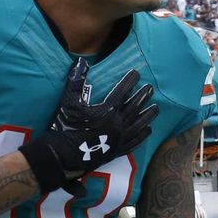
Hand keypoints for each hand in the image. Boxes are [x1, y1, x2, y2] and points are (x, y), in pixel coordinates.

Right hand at [20, 55, 158, 192]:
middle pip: (134, 108)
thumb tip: (81, 61)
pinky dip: (142, 135)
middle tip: (150, 88)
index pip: (122, 92)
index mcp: (107, 112)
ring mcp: (119, 139)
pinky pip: (134, 142)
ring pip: (138, 125)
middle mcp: (117, 125)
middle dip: (143, 97)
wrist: (61, 156)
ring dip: (148, 115)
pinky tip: (148, 130)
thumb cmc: (64, 126)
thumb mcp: (68, 102)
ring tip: (156, 108)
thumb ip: (76, 81)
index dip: (130, 81)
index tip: (136, 73)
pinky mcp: (117, 151)